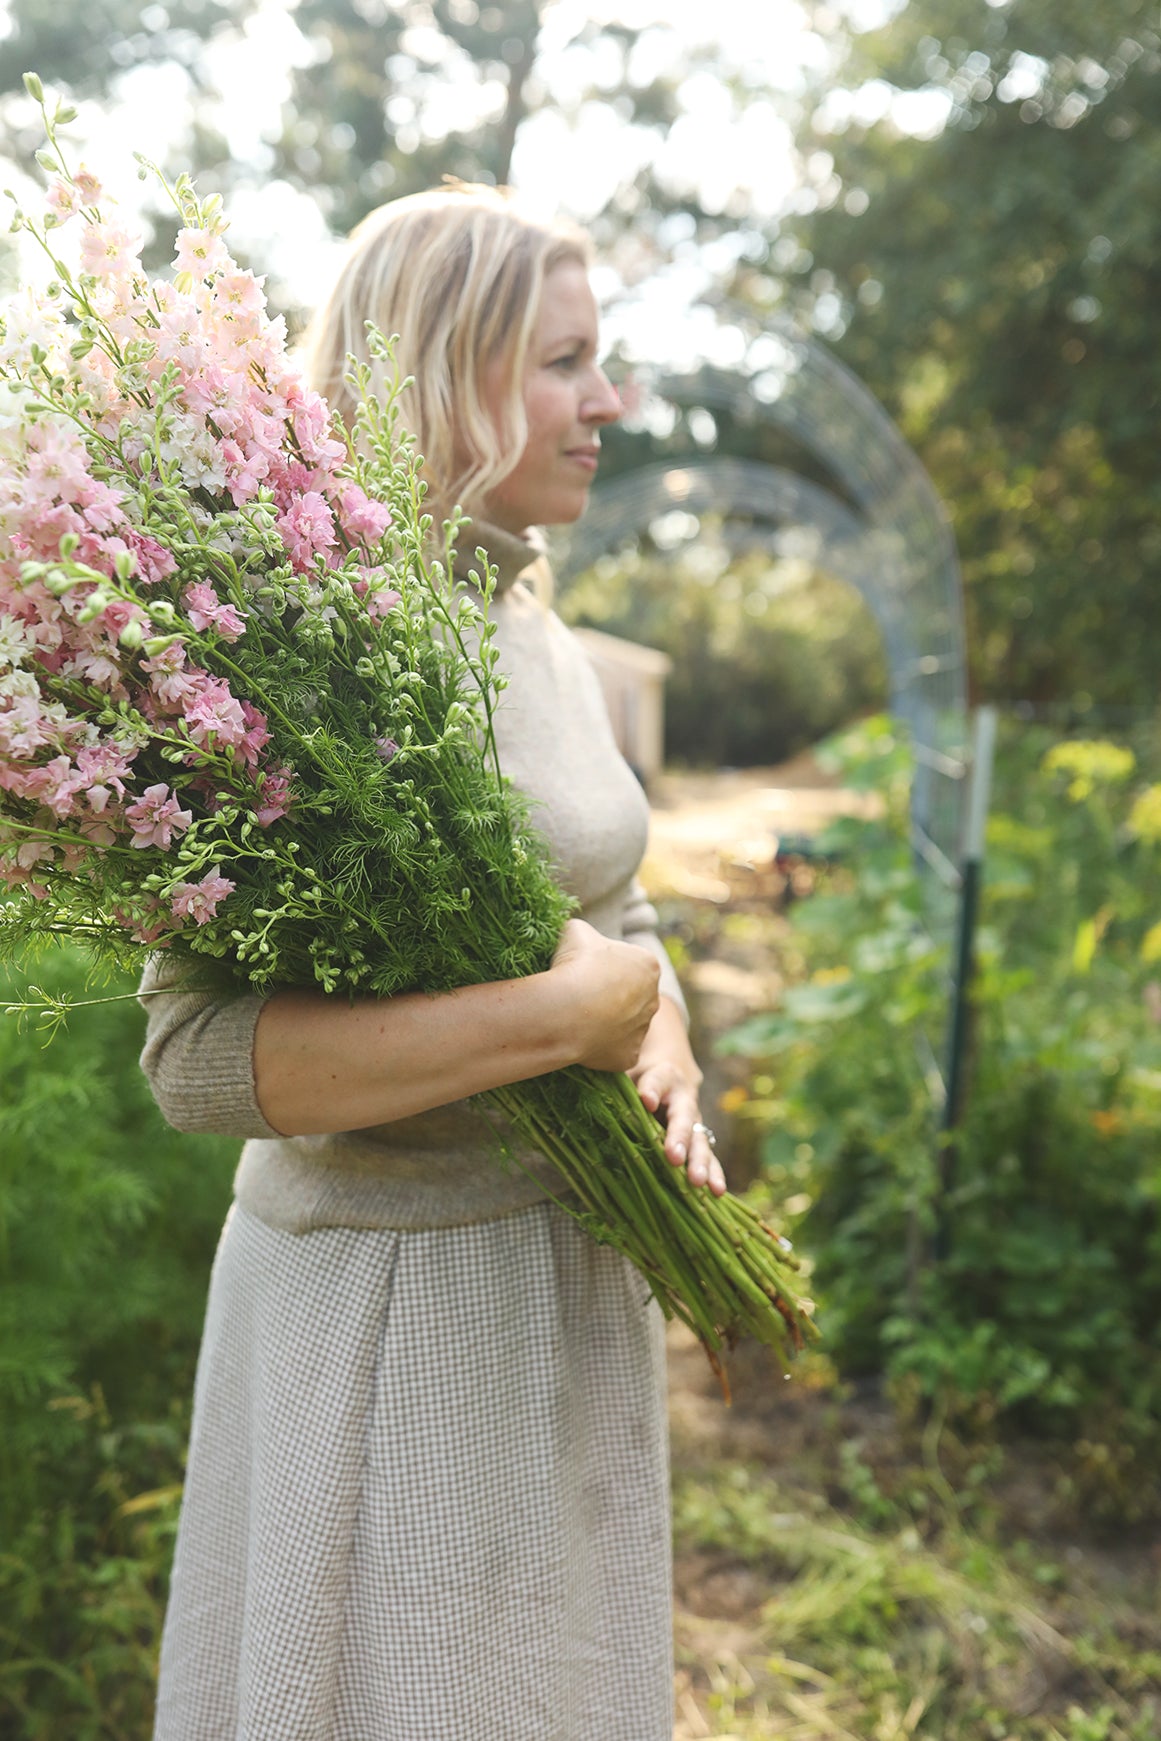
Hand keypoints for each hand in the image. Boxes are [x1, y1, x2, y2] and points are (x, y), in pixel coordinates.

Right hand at [549, 918, 660, 1073]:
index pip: (629, 964)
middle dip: (610, 996)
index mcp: (648, 966)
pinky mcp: (630, 1056)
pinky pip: (614, 1050)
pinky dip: (599, 1046)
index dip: (603, 967)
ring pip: (624, 1025)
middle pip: (630, 997)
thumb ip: (585, 933)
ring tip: (577, 1018)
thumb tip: (579, 936)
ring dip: (605, 1022)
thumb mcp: (576, 931)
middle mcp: (654, 999)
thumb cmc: (574, 964)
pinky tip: (581, 1038)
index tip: (584, 970)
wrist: (568, 1009)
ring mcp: (643, 1029)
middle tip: (580, 996)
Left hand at [629, 998, 726, 1195]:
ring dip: (700, 1162)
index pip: (657, 1081)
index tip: (647, 1100)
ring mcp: (694, 1120)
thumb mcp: (624, 1070)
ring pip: (699, 1140)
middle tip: (674, 1157)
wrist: (669, 1070)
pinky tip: (717, 1192)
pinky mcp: (698, 1139)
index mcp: (663, 1076)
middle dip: (679, 1138)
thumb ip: (613, 1084)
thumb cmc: (637, 1073)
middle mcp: (683, 1098)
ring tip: (698, 1182)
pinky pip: (709, 1157)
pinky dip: (714, 1174)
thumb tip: (590, 1104)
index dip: (652, 1090)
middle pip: (683, 1117)